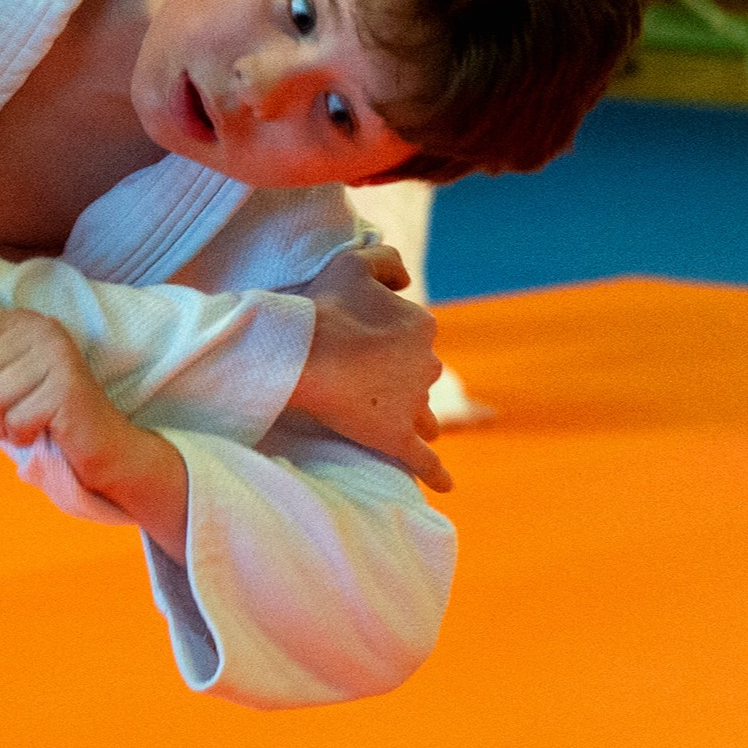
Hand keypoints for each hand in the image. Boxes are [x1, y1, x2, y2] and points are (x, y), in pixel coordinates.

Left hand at [0, 310, 191, 557]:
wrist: (100, 444)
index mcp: (22, 320)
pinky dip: (23, 436)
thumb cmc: (42, 413)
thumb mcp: (5, 377)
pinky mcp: (67, 388)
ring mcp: (57, 355)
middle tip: (14, 409)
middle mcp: (41, 328)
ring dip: (3, 423)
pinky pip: (16, 421)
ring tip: (28, 420)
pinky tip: (45, 429)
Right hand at [289, 245, 450, 491]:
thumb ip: (387, 262)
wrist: (303, 351)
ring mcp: (413, 404)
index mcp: (421, 326)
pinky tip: (445, 486)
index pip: (414, 334)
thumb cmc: (325, 306)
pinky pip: (425, 461)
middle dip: (403, 378)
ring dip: (418, 419)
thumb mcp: (354, 261)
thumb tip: (406, 279)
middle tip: (369, 380)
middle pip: (421, 374)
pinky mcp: (398, 437)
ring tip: (399, 423)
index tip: (362, 340)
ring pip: (425, 416)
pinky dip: (436, 475)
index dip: (389, 338)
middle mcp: (426, 365)